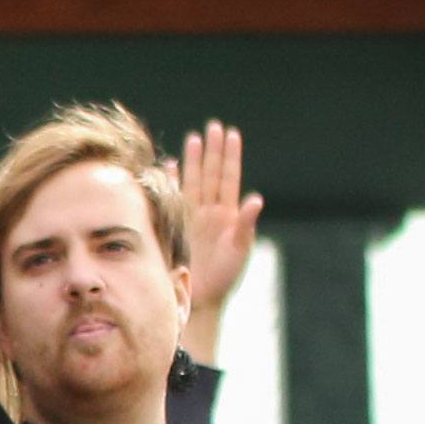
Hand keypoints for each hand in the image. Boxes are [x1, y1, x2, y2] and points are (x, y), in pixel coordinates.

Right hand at [179, 124, 262, 321]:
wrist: (201, 297)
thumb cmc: (225, 277)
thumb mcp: (240, 250)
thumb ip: (246, 224)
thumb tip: (256, 199)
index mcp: (227, 214)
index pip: (228, 178)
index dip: (230, 156)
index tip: (232, 134)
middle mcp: (210, 211)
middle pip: (210, 173)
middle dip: (212, 150)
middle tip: (213, 125)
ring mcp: (192, 217)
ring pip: (193, 181)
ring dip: (192, 160)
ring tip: (194, 137)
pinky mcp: (176, 225)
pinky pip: (172, 198)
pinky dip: (170, 181)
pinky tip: (168, 165)